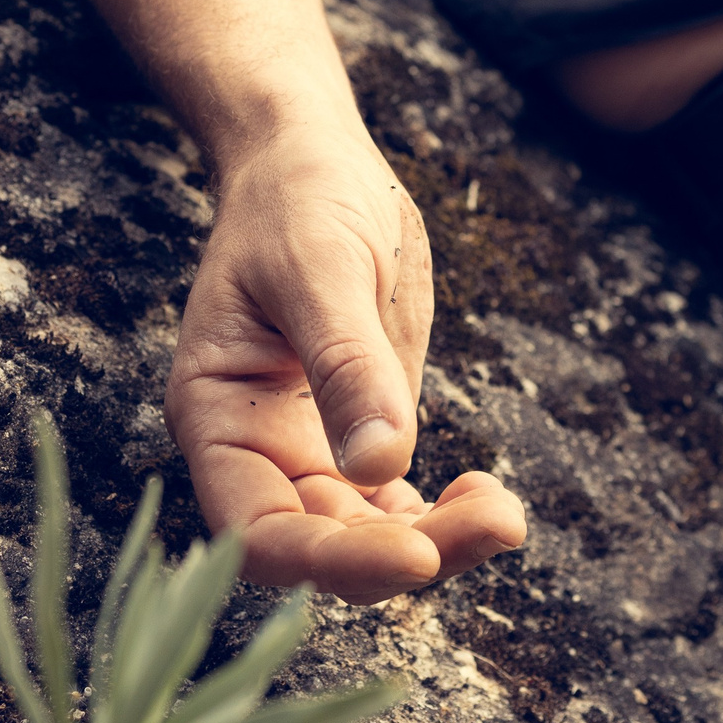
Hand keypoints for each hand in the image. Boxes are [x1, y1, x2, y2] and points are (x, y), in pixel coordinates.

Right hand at [165, 126, 525, 602]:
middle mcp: (256, 450)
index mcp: (217, 417)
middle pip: (323, 546)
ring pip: (368, 537)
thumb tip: (383, 463)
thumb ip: (347, 366)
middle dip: (406, 553)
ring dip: (439, 542)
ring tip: (505, 513)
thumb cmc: (297, 201)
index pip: (258, 531)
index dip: (330, 560)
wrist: (315, 162)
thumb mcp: (322, 271)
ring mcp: (310, 449)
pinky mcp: (362, 435)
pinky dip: (442, 518)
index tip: (414, 554)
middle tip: (497, 521)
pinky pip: (395, 507)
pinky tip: (487, 500)